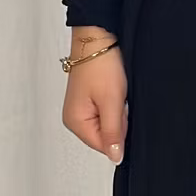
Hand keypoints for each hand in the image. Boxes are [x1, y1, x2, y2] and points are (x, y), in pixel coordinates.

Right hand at [61, 31, 127, 162]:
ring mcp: (82, 108)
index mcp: (75, 122)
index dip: (119, 132)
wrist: (99, 38)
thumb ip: (113, 133)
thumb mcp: (112, 102)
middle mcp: (75, 118)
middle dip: (119, 120)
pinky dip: (115, 102)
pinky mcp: (90, 99)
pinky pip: (108, 111)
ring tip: (114, 91)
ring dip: (118, 110)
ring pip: (110, 123)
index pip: (104, 146)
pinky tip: (114, 89)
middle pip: (106, 135)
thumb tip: (116, 157)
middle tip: (117, 98)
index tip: (120, 111)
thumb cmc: (101, 65)